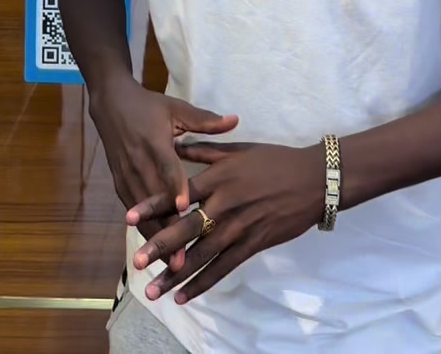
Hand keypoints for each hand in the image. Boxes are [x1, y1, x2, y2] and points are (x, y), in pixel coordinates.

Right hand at [89, 79, 237, 267]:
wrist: (110, 104)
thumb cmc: (149, 106)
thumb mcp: (176, 108)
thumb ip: (205, 120)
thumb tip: (236, 120)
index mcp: (155, 142)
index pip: (167, 168)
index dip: (175, 188)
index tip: (185, 209)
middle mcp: (139, 163)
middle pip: (153, 201)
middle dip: (167, 231)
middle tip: (182, 259)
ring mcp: (127, 176)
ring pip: (142, 214)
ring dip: (155, 238)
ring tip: (171, 265)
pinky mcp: (119, 184)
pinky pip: (133, 211)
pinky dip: (144, 230)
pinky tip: (156, 250)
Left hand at [127, 141, 324, 303]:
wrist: (313, 180)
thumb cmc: (274, 160)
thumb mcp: (238, 150)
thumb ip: (205, 150)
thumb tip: (175, 145)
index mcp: (219, 176)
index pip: (180, 193)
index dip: (153, 205)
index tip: (128, 217)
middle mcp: (226, 203)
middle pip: (188, 229)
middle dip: (160, 247)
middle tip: (136, 263)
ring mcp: (240, 227)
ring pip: (204, 255)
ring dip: (178, 275)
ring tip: (154, 290)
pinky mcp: (254, 244)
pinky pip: (225, 267)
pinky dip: (205, 283)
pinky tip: (186, 295)